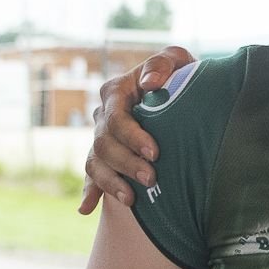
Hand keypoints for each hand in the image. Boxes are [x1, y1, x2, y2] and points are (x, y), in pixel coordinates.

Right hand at [79, 46, 195, 213]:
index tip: (155, 152)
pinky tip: (87, 209)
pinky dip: (90, 192)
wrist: (182, 91)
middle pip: (104, 143)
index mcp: (117, 92)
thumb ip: (163, 63)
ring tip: (131, 200)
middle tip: (152, 178)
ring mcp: (103, 137)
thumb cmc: (181, 74)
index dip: (133, 136)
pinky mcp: (106, 156)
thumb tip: (151, 83)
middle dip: (126, 163)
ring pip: (95, 162)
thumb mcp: (177, 60)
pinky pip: (92, 175)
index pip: (117, 117)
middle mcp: (104, 115)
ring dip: (111, 182)